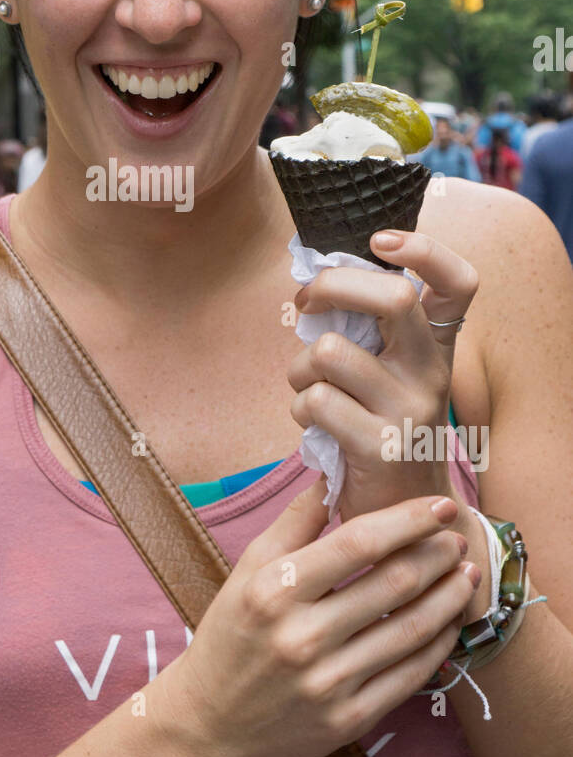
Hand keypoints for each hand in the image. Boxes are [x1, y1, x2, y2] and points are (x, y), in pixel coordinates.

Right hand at [157, 482, 477, 756]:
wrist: (210, 722)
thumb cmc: (231, 634)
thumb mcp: (248, 569)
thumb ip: (295, 521)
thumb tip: (334, 470)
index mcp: (275, 589)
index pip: (359, 543)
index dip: (408, 520)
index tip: (440, 505)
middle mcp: (302, 636)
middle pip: (393, 583)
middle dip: (437, 554)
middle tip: (459, 537)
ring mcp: (328, 682)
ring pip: (411, 629)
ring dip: (450, 596)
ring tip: (466, 573)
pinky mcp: (349, 720)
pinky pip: (410, 676)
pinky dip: (439, 644)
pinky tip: (449, 621)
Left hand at [286, 228, 479, 523]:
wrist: (404, 516)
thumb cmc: (378, 428)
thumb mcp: (389, 375)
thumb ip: (366, 331)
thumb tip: (313, 281)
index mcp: (437, 347)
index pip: (458, 283)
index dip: (425, 250)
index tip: (381, 239)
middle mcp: (431, 372)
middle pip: (392, 297)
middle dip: (331, 285)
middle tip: (307, 301)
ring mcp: (409, 409)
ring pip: (330, 350)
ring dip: (299, 366)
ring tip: (308, 386)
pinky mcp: (380, 446)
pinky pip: (314, 400)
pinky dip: (298, 406)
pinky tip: (314, 424)